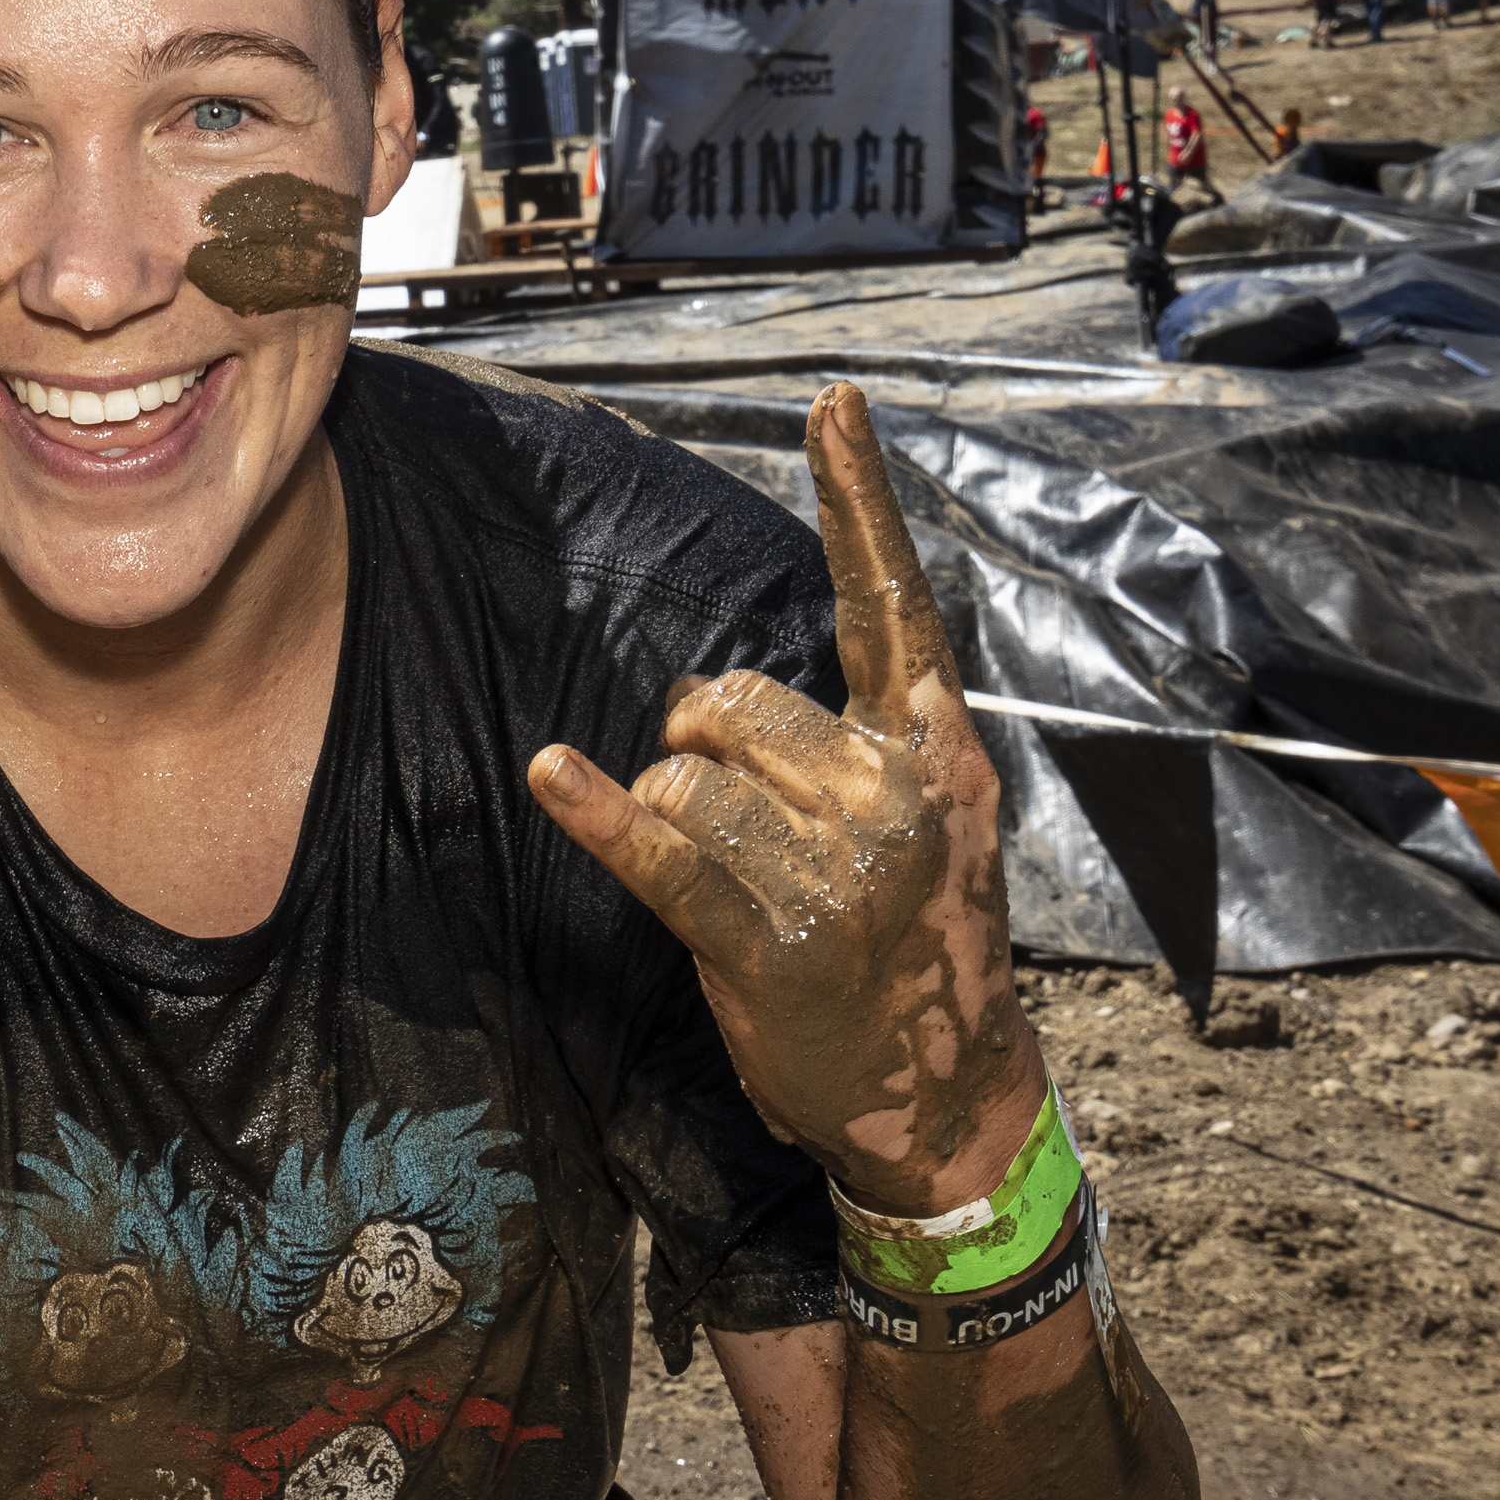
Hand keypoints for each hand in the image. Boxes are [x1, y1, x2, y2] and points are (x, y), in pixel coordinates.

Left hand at [528, 382, 1030, 1217]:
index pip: (892, 602)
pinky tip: (551, 778)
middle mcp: (894, 791)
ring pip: (681, 776)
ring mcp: (837, 867)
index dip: (859, 498)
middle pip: (727, 700)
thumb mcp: (930, 822)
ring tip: (745, 891)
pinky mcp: (769, 937)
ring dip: (677, 823)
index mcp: (936, 749)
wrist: (948, 1097)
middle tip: (757, 835)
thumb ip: (861, 736)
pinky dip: (598, 816)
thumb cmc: (916, 946)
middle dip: (706, 750)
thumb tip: (720, 694)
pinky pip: (661, 852)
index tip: (832, 402)